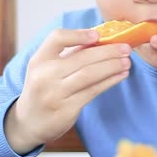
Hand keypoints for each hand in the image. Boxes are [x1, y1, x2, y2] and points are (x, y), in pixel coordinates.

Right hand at [5, 29, 131, 153]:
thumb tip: (100, 40)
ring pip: (89, 75)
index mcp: (39, 60)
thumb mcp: (46, 68)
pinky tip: (120, 75)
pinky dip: (110, 81)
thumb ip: (68, 54)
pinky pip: (93, 91)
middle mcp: (45, 76)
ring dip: (112, 66)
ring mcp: (55, 94)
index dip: (78, 34)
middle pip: (81, 58)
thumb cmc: (43, 88)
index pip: (56, 38)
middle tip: (126, 48)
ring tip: (127, 61)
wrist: (29, 122)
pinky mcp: (67, 109)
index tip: (97, 35)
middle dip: (108, 52)